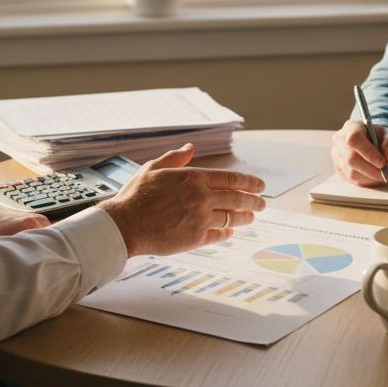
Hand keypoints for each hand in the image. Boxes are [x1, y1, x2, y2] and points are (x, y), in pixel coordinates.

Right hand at [98, 143, 266, 257]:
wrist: (126, 224)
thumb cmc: (136, 195)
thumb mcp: (154, 168)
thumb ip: (175, 158)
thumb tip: (190, 148)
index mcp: (194, 178)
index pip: (231, 178)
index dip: (249, 182)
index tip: (260, 186)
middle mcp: (202, 198)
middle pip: (237, 198)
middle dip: (253, 201)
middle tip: (261, 203)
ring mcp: (201, 219)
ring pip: (231, 218)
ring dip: (244, 217)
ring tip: (251, 217)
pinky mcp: (195, 238)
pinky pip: (218, 235)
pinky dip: (226, 233)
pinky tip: (229, 232)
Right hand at [331, 119, 387, 185]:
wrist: (373, 142)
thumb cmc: (381, 137)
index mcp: (351, 127)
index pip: (354, 139)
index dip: (368, 152)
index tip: (383, 162)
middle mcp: (340, 140)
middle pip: (351, 159)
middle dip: (372, 170)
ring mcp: (337, 155)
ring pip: (351, 172)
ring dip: (371, 178)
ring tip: (386, 177)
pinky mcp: (339, 168)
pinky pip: (351, 179)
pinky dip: (367, 181)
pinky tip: (376, 178)